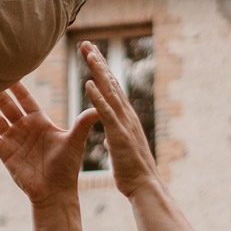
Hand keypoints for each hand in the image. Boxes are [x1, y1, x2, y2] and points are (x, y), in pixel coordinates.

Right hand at [0, 83, 97, 208]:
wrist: (55, 192)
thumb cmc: (67, 167)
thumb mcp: (75, 141)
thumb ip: (84, 123)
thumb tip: (101, 108)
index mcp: (40, 121)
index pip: (26, 99)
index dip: (17, 85)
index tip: (9, 68)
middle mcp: (24, 128)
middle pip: (7, 105)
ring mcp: (13, 140)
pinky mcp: (5, 153)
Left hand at [78, 40, 156, 196]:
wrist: (145, 186)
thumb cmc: (133, 170)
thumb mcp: (121, 148)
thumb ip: (116, 136)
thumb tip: (109, 134)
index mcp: (125, 117)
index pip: (112, 88)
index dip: (101, 70)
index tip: (91, 54)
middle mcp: (127, 115)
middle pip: (111, 82)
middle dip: (98, 62)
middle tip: (86, 43)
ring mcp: (124, 123)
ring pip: (110, 92)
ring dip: (98, 71)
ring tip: (88, 54)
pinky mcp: (119, 135)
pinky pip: (106, 113)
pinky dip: (97, 97)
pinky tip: (88, 84)